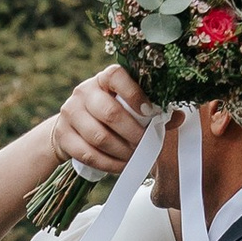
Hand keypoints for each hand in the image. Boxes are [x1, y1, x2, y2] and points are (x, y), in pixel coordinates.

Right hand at [53, 63, 151, 179]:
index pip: (116, 76)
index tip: (151, 112)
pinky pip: (88, 154)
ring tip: (135, 157)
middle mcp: (84, 91)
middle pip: (110, 113)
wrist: (70, 128)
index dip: (135, 93)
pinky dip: (109, 164)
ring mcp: (70, 113)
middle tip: (146, 145)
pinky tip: (121, 165)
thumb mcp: (127, 107)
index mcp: (103, 79)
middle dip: (133, 133)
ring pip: (99, 137)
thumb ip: (151, 111)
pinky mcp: (63, 135)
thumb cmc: (108, 116)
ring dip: (122, 151)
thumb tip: (178, 117)